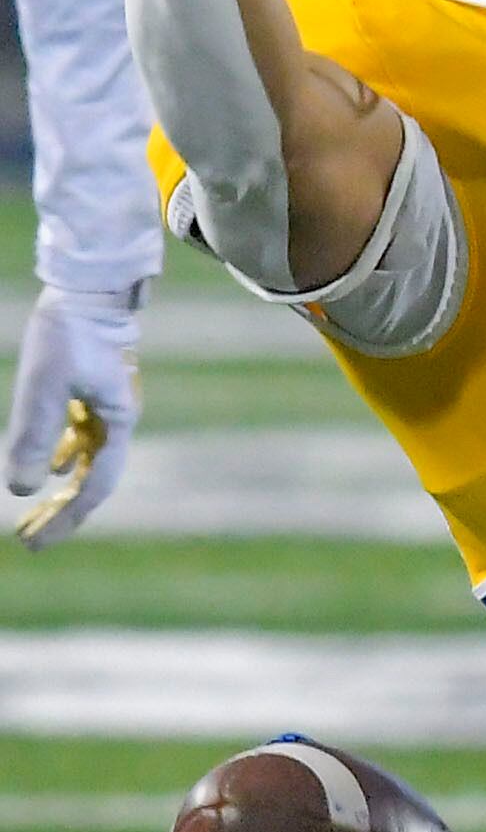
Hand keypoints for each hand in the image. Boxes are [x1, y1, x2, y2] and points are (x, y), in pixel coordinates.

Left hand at [9, 285, 141, 549]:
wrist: (90, 290)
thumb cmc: (68, 335)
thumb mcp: (43, 388)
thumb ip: (34, 437)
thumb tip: (22, 490)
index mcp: (116, 422)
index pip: (96, 484)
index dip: (67, 517)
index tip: (36, 540)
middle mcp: (117, 421)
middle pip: (93, 481)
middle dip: (62, 513)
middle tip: (29, 541)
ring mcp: (107, 409)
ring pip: (87, 463)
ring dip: (62, 491)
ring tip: (35, 515)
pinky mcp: (93, 394)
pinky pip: (82, 440)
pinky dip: (64, 460)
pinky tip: (50, 471)